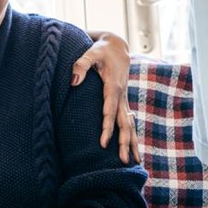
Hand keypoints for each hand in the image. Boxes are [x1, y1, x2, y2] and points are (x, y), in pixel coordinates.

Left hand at [77, 31, 139, 163]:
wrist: (117, 45)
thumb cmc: (101, 50)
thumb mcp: (91, 52)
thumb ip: (81, 64)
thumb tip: (73, 80)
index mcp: (114, 86)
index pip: (110, 110)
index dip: (106, 127)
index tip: (103, 143)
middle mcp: (122, 95)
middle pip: (124, 122)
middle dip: (124, 142)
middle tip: (123, 161)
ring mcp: (124, 99)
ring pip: (130, 124)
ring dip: (132, 143)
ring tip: (135, 162)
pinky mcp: (123, 101)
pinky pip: (128, 121)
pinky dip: (131, 135)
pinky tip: (133, 149)